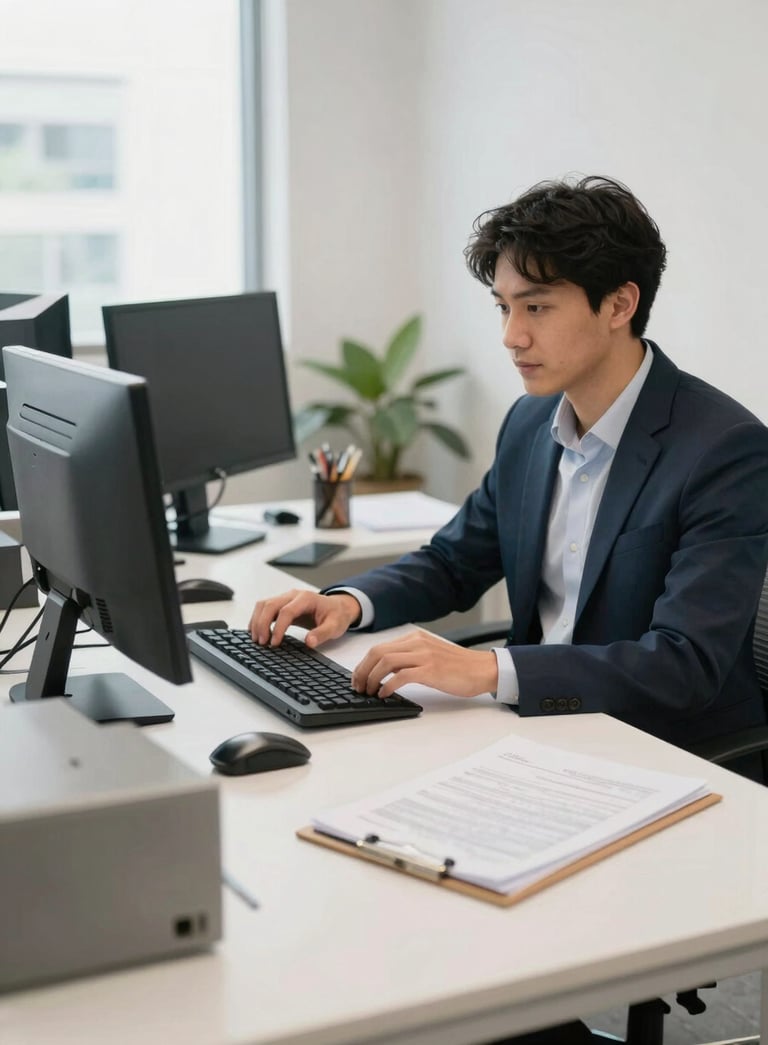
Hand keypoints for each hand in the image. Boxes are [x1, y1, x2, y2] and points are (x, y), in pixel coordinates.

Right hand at [249, 589, 361, 647]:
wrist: (337, 607)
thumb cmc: (336, 615)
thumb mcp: (335, 626)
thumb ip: (322, 634)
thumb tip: (309, 642)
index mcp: (306, 599)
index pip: (286, 611)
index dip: (278, 627)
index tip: (274, 643)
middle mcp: (293, 595)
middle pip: (270, 605)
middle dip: (262, 624)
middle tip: (261, 643)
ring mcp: (286, 598)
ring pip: (263, 605)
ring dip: (257, 621)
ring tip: (257, 640)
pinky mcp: (281, 604)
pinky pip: (264, 608)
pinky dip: (257, 619)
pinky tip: (256, 632)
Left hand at [351, 630, 498, 698]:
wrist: (483, 670)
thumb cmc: (459, 667)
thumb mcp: (430, 655)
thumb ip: (410, 657)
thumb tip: (386, 671)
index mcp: (415, 638)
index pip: (380, 647)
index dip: (364, 664)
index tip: (358, 678)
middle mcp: (417, 643)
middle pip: (378, 653)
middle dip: (362, 671)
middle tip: (358, 687)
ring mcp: (424, 656)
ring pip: (386, 662)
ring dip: (372, 678)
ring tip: (369, 692)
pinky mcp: (431, 670)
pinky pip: (401, 676)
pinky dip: (388, 685)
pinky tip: (384, 694)